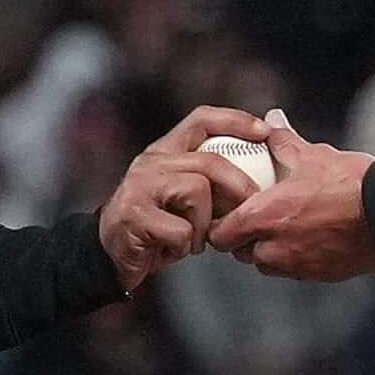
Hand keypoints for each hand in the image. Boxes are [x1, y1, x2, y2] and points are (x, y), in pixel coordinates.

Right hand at [99, 106, 270, 290]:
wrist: (110, 255)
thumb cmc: (157, 225)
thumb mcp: (182, 195)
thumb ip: (211, 180)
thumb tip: (258, 175)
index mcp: (165, 151)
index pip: (201, 119)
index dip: (235, 121)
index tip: (264, 132)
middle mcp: (151, 162)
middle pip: (209, 162)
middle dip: (239, 185)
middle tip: (253, 205)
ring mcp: (140, 187)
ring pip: (197, 192)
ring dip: (205, 223)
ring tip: (196, 238)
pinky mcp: (135, 215)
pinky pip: (181, 229)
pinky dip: (185, 245)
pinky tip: (175, 249)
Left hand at [206, 110, 374, 282]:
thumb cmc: (349, 183)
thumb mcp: (312, 155)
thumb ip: (284, 141)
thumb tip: (273, 119)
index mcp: (263, 218)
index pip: (220, 236)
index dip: (220, 225)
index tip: (228, 213)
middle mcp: (274, 249)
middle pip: (241, 253)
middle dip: (243, 238)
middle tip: (255, 218)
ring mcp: (298, 266)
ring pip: (268, 264)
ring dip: (268, 251)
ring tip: (282, 228)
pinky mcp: (320, 275)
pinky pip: (296, 270)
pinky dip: (296, 257)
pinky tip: (309, 237)